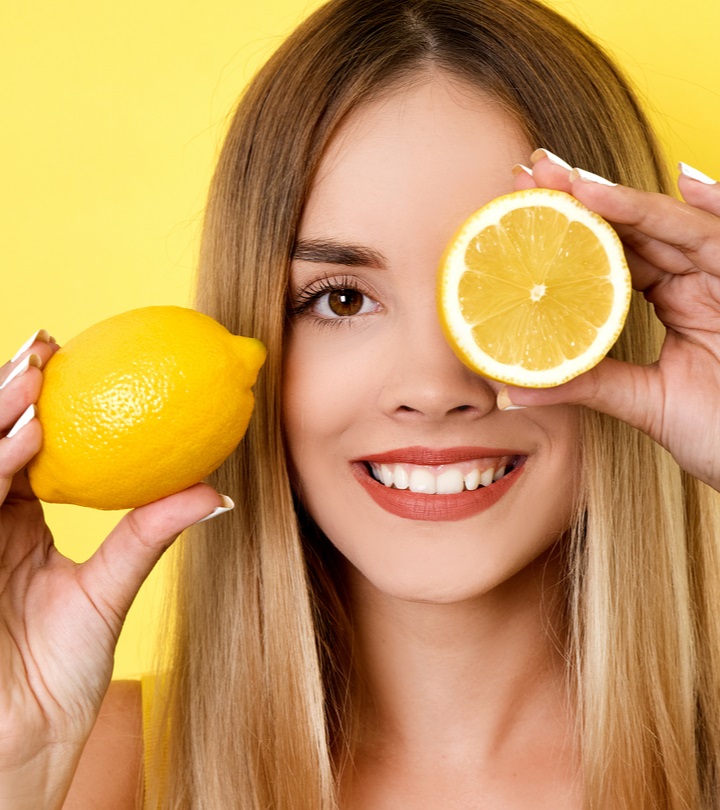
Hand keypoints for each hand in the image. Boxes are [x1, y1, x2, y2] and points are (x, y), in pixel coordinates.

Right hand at [0, 332, 229, 807]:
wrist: (21, 747)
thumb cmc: (57, 676)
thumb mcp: (108, 593)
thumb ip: (148, 536)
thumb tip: (215, 492)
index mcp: (13, 523)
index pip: (22, 448)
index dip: (35, 402)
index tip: (67, 357)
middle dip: (7, 393)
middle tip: (44, 349)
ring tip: (34, 381)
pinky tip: (23, 442)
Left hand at [505, 151, 719, 490]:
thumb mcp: (644, 403)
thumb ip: (588, 385)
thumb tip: (513, 387)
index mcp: (676, 299)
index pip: (615, 251)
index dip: (570, 226)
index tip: (519, 203)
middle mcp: (700, 280)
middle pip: (638, 225)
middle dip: (585, 194)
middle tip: (532, 169)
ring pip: (676, 225)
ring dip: (625, 200)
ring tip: (571, 180)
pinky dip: (714, 210)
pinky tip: (687, 179)